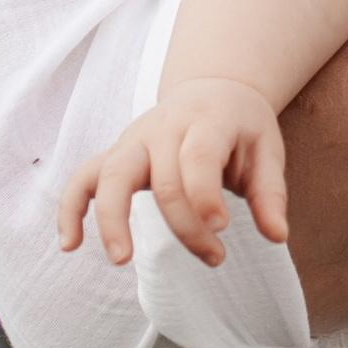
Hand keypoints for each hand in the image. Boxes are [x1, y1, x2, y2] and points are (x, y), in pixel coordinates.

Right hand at [54, 77, 287, 269]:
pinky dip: (70, 208)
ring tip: (121, 259)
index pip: (198, 157)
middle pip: (161, 178)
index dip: (205, 196)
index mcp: (207, 121)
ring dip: (111, 218)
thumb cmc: (242, 128)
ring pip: (111, 173)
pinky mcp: (116, 154)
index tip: (222, 230)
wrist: (214, 89)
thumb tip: (278, 236)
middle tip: (215, 258)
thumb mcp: (267, 150)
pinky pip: (83, 177)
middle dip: (185, 226)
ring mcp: (134, 139)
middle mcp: (164, 126)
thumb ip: (270, 193)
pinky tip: (70, 244)